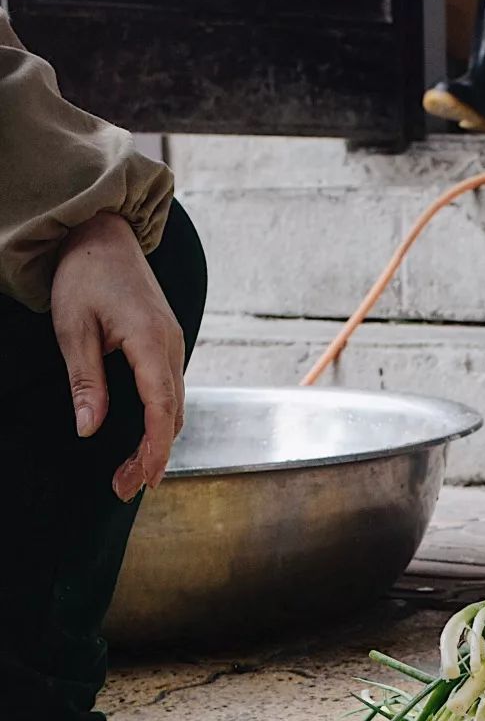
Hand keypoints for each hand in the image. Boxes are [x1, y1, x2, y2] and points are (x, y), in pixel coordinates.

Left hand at [51, 211, 184, 501]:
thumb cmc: (84, 273)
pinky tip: (143, 436)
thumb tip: (89, 430)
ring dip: (158, 442)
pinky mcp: (167, 344)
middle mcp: (170, 345)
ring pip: (176, 406)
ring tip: (132, 471)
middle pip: (173, 414)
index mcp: (148, 339)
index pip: (160, 407)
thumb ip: (85, 380)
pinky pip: (171, 391)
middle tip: (125, 487)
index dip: (154, 449)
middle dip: (153, 456)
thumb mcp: (72, 327)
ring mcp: (173, 344)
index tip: (144, 480)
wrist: (103, 233)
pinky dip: (160, 420)